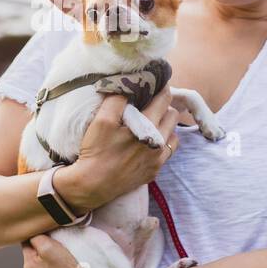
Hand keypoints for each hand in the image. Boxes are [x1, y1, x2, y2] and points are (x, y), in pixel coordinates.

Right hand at [56, 86, 179, 211]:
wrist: (93, 184)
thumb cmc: (96, 150)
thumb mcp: (102, 119)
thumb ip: (118, 99)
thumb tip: (129, 85)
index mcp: (148, 126)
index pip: (164, 98)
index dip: (160, 87)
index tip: (154, 83)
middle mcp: (158, 142)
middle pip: (172, 114)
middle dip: (163, 105)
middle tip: (150, 102)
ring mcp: (158, 158)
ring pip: (173, 133)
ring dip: (165, 124)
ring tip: (150, 122)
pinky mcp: (154, 171)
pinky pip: (168, 151)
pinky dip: (162, 142)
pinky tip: (149, 141)